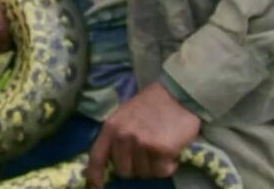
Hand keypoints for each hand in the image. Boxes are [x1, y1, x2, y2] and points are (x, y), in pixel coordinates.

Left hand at [86, 81, 201, 187]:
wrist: (178, 95)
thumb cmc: (150, 106)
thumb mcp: (124, 116)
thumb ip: (116, 137)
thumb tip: (111, 163)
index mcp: (111, 127)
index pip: (97, 157)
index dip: (95, 176)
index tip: (97, 186)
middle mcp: (123, 136)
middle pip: (124, 172)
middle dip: (135, 168)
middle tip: (146, 155)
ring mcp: (142, 144)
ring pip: (144, 173)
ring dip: (153, 166)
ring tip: (160, 149)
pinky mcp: (161, 150)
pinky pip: (162, 171)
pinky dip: (168, 166)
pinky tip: (172, 153)